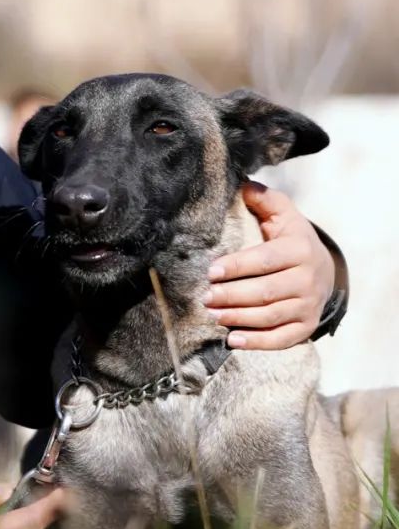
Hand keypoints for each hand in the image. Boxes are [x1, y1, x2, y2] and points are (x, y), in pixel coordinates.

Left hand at [203, 181, 335, 349]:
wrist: (324, 267)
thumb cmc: (291, 237)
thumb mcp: (283, 213)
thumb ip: (263, 199)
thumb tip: (242, 185)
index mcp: (299, 249)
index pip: (264, 260)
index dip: (237, 267)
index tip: (210, 272)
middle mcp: (308, 279)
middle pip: (266, 292)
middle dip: (232, 296)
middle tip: (205, 297)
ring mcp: (309, 305)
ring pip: (271, 316)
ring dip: (239, 318)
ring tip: (213, 315)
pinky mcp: (306, 326)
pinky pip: (282, 339)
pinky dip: (257, 343)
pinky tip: (232, 340)